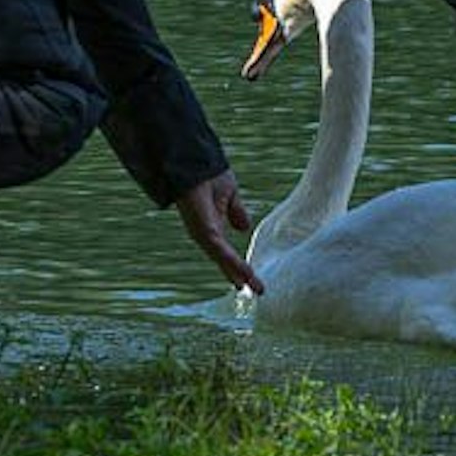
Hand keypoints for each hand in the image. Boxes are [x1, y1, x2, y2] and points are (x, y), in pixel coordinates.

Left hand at [173, 170, 263, 294]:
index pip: (226, 252)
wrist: (195, 164)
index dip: (239, 266)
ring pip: (224, 259)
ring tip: (257, 287)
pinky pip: (220, 251)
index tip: (252, 282)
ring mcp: (203, 233)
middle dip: (241, 275)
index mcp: (212, 227)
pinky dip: (232, 262)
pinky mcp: (203, 230)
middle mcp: (206, 234)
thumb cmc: (208, 175)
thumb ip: (236, 212)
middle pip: (225, 261)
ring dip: (241, 273)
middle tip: (260, 291)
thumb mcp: (230, 195)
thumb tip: (244, 228)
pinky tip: (244, 273)